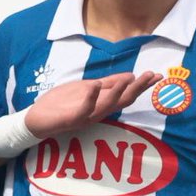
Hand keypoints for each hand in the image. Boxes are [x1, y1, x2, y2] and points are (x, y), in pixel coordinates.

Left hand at [26, 71, 159, 136]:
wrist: (37, 118)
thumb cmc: (61, 103)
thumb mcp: (86, 88)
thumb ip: (107, 84)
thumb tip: (130, 76)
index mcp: (102, 104)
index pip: (126, 94)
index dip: (142, 85)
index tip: (158, 75)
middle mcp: (98, 112)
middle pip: (122, 101)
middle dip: (138, 89)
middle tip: (152, 76)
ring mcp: (86, 117)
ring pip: (107, 106)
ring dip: (119, 92)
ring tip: (131, 78)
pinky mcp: (72, 119)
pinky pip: (84, 109)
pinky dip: (90, 97)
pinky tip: (94, 85)